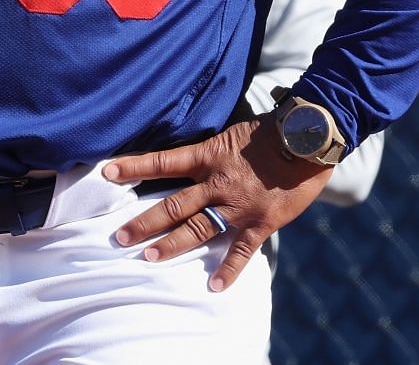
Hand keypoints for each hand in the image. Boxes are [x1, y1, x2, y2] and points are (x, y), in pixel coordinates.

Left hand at [104, 117, 332, 292]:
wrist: (310, 138)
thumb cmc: (275, 131)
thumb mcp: (236, 134)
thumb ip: (215, 151)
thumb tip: (195, 159)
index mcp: (211, 156)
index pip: (165, 161)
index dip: (135, 166)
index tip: (108, 171)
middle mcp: (218, 183)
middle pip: (173, 205)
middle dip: (145, 222)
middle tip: (119, 238)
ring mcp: (239, 205)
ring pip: (198, 228)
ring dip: (171, 245)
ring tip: (148, 258)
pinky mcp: (261, 221)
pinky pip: (242, 250)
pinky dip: (229, 269)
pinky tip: (215, 286)